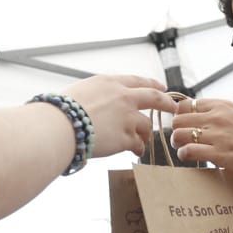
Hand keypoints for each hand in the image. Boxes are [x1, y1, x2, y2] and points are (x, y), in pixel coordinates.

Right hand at [66, 75, 184, 157]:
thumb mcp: (79, 91)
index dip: (151, 84)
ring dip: (146, 134)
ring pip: (147, 126)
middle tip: (173, 108)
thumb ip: (96, 95)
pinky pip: (138, 144)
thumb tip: (97, 103)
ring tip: (142, 142)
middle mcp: (123, 97)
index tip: (161, 87)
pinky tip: (136, 152)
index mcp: (110, 83)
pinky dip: (138, 148)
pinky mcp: (126, 137)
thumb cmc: (59, 110)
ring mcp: (127, 117)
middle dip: (166, 103)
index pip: (136, 81)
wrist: (59, 126)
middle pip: (154, 98)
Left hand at [172, 98, 232, 178]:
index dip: (181, 115)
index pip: (186, 104)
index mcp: (223, 105)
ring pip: (179, 134)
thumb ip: (221, 112)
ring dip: (178, 143)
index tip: (184, 124)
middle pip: (178, 119)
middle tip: (182, 139)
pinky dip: (184, 155)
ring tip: (184, 149)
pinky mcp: (219, 154)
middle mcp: (217, 117)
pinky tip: (190, 158)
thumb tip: (201, 114)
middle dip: (177, 130)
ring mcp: (217, 135)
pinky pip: (188, 151)